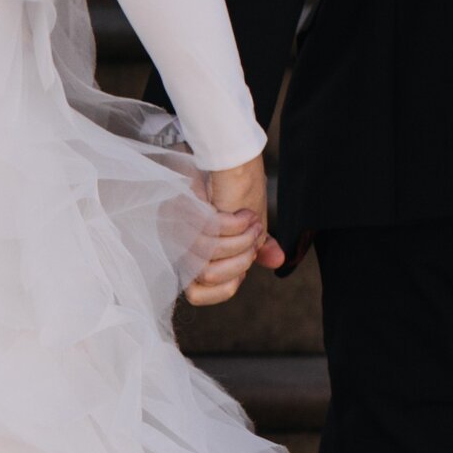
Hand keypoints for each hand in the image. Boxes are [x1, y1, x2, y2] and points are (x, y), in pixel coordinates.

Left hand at [182, 152, 282, 308]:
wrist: (230, 157)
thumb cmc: (234, 189)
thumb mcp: (248, 225)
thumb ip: (257, 248)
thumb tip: (276, 261)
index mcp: (191, 256)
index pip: (196, 295)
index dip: (224, 287)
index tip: (242, 273)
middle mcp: (177, 245)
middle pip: (210, 275)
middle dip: (242, 258)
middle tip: (255, 237)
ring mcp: (176, 227)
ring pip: (212, 253)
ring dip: (243, 238)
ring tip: (252, 220)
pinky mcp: (182, 209)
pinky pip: (214, 230)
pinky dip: (237, 223)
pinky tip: (244, 212)